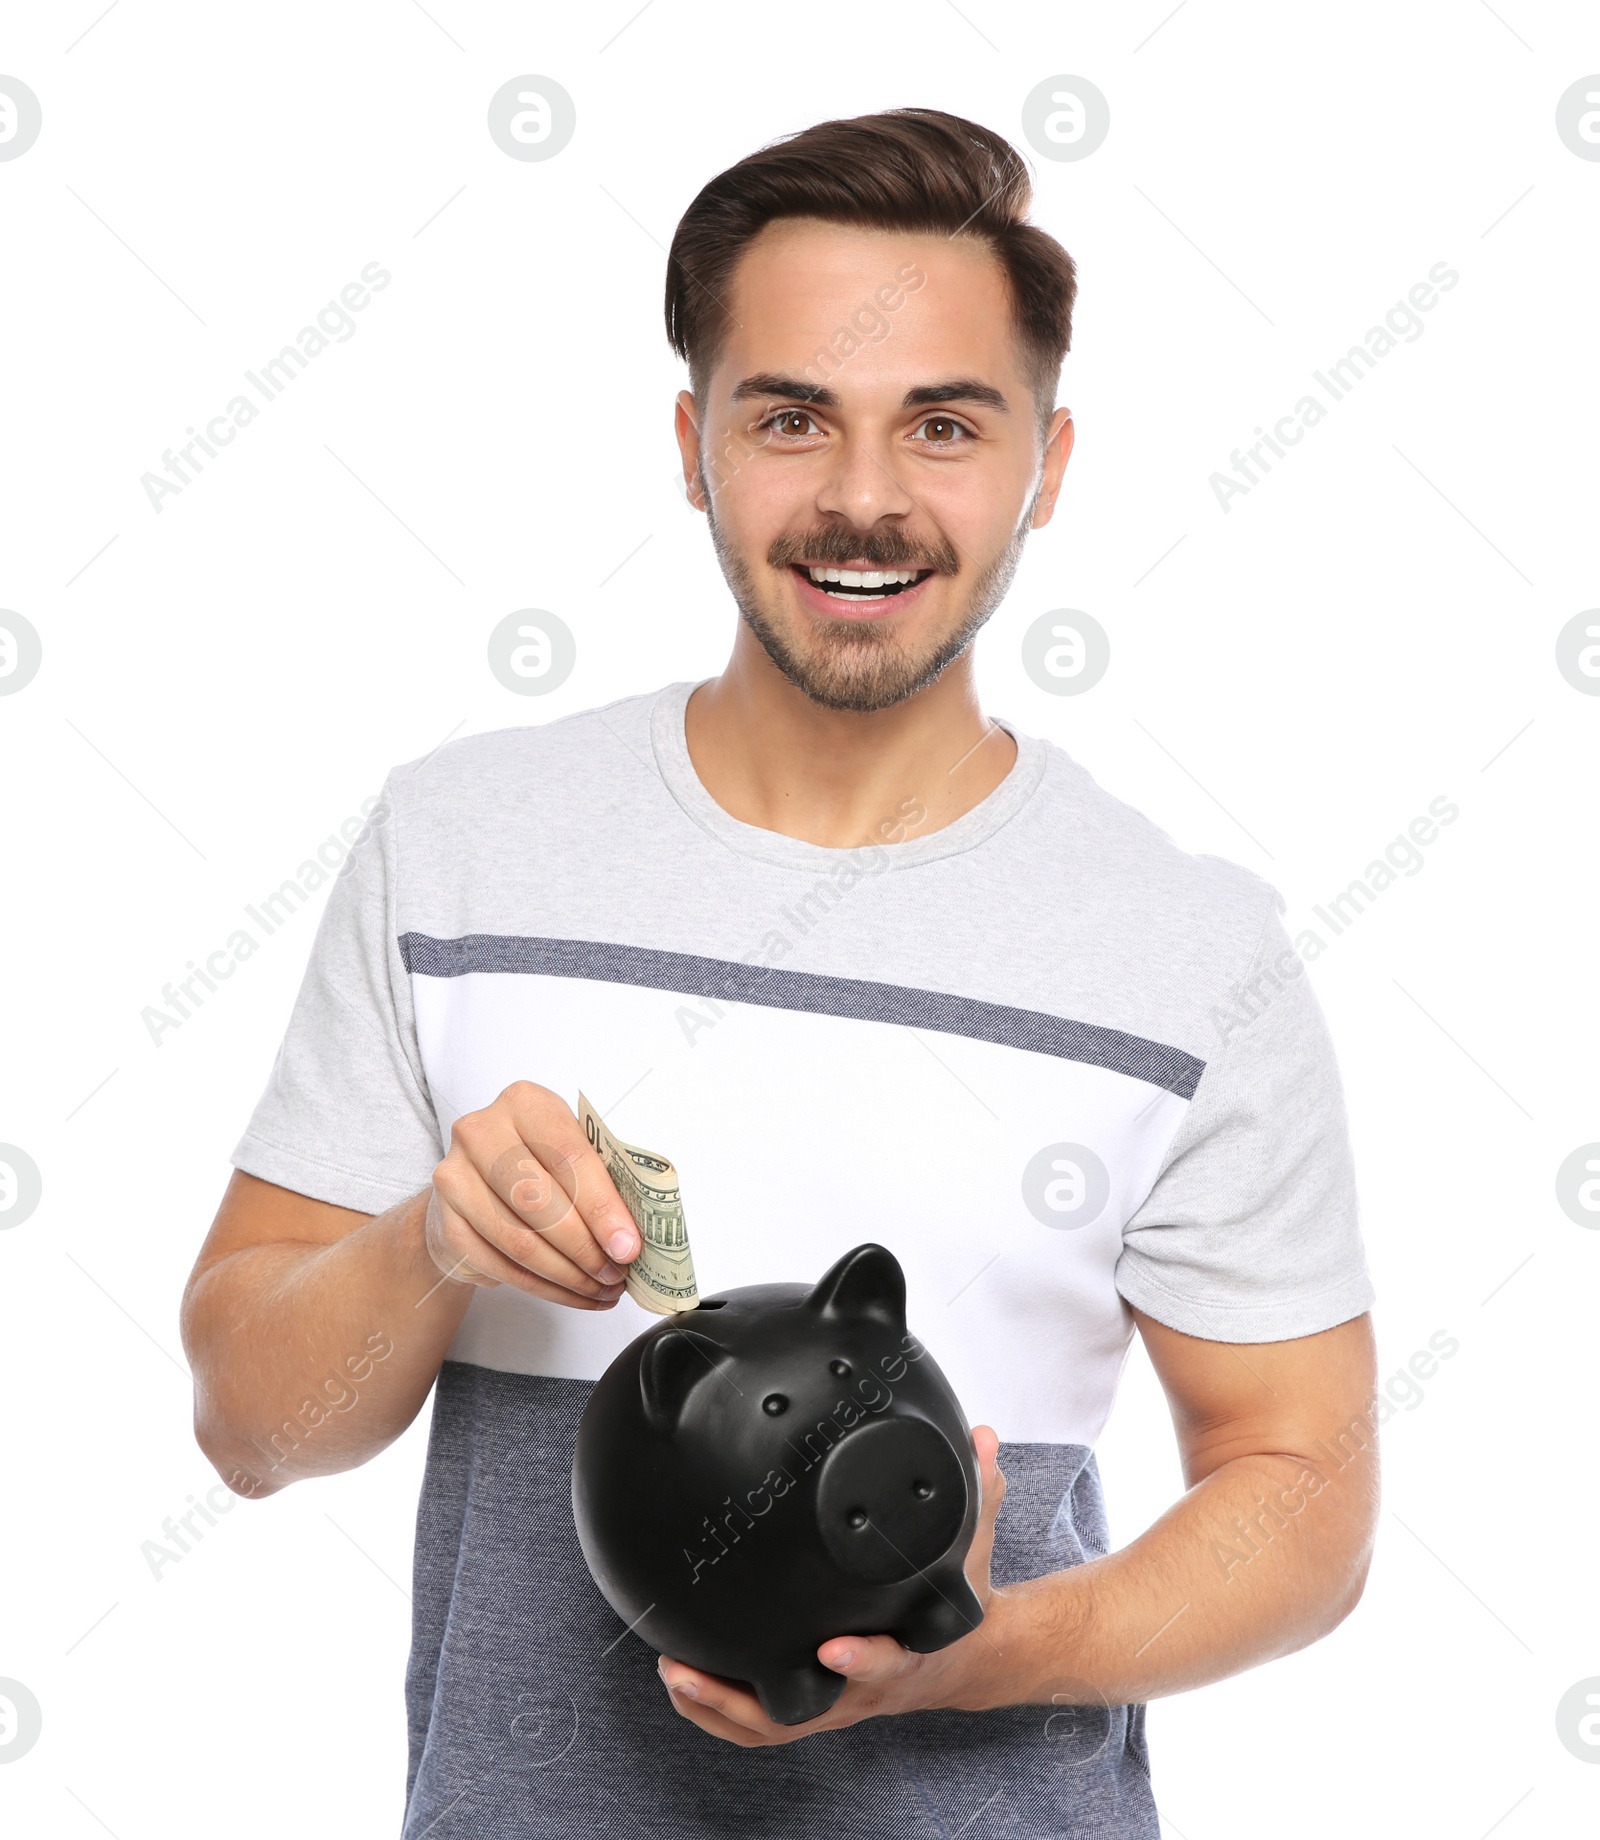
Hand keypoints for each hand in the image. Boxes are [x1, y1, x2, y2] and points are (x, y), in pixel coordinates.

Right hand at [423, 1081, 638, 1308]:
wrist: (471, 1186)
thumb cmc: (534, 1163)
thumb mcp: (569, 1151)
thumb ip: (601, 1180)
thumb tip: (632, 1235)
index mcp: (525, 1103)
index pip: (569, 1156)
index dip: (602, 1207)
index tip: (627, 1246)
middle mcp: (482, 1132)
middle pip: (540, 1200)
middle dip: (585, 1247)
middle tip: (615, 1274)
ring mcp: (455, 1177)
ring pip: (519, 1240)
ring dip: (566, 1275)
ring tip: (599, 1289)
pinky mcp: (447, 1222)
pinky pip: (499, 1266)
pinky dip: (541, 1287)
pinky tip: (569, 1293)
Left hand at [657, 1424, 1011, 1744]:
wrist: (964, 1658)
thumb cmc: (960, 1592)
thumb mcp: (975, 1543)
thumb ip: (979, 1490)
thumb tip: (983, 1436)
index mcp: (910, 1649)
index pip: (889, 1664)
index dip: (862, 1660)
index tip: (831, 1647)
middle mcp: (868, 1689)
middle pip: (804, 1713)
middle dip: (741, 1698)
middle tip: (688, 1669)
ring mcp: (837, 1703)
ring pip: (771, 1727)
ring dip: (717, 1707)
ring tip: (671, 1671)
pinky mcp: (815, 1707)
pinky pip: (762, 1726)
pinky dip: (720, 1714)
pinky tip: (682, 1681)